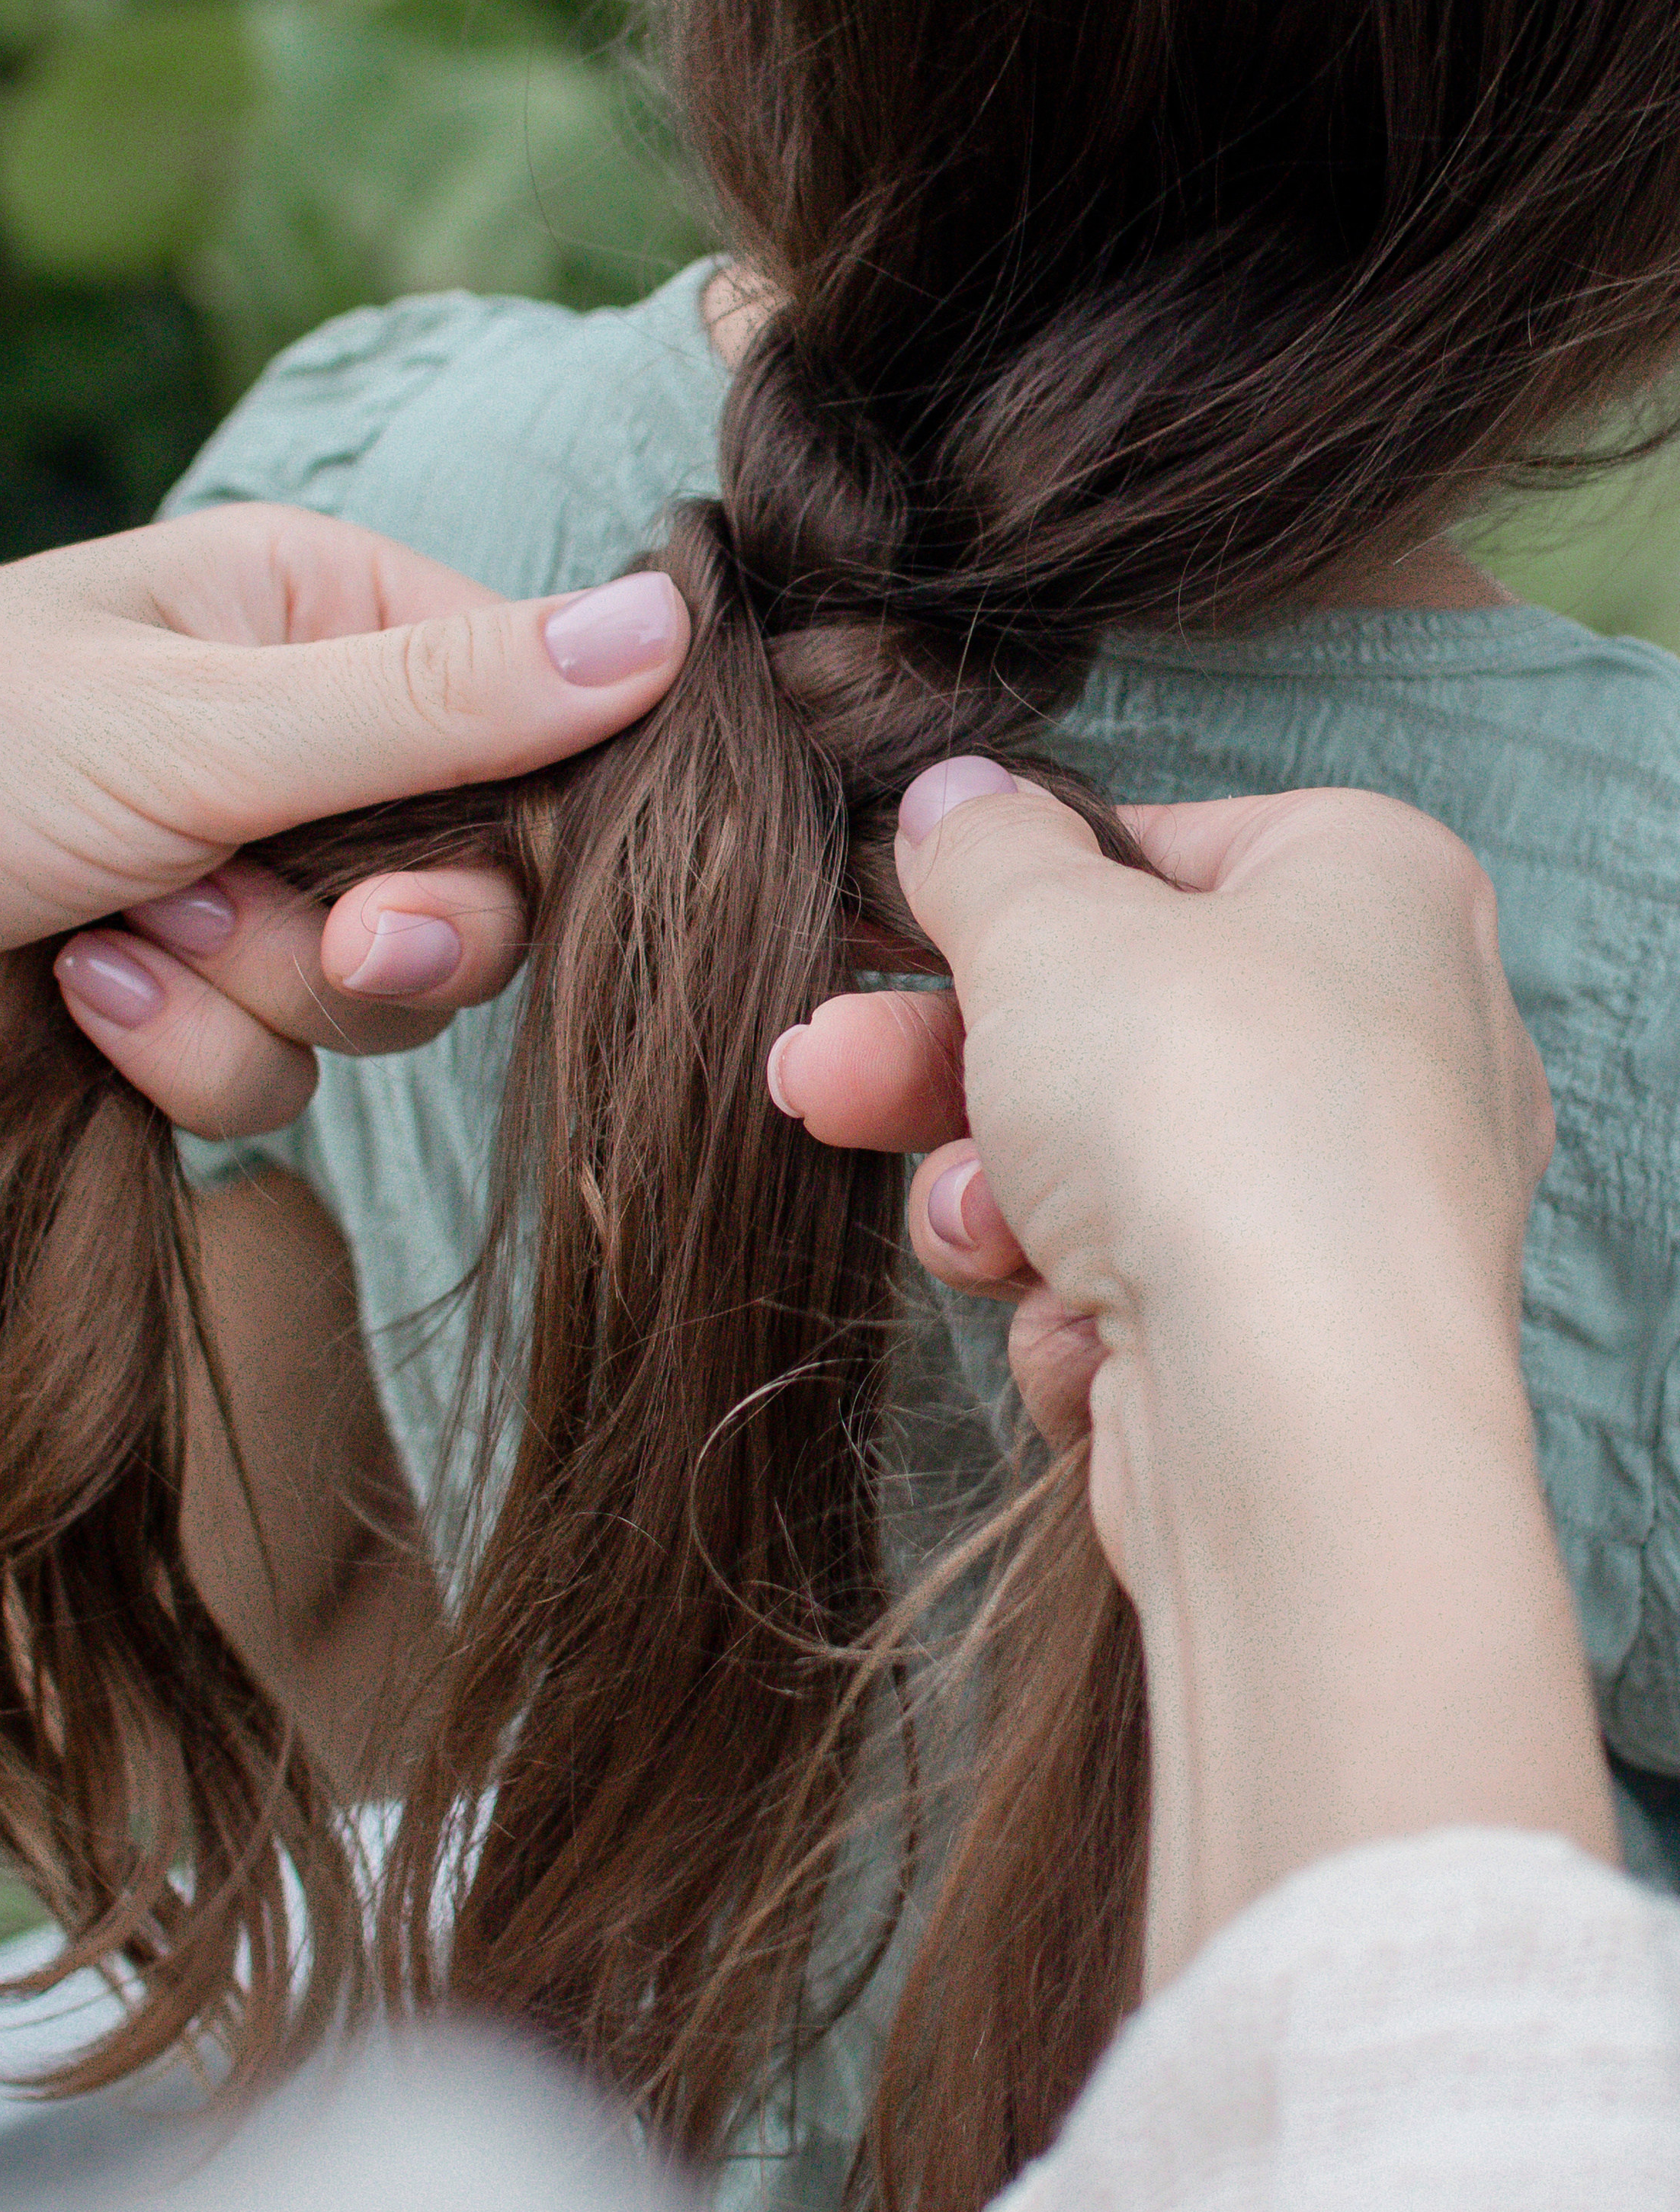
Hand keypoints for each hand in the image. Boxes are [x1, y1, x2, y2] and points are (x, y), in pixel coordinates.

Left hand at [0, 507, 686, 1125]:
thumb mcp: (200, 717)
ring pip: (376, 1002)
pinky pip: (273, 1072)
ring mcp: (244, 880)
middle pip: (475, 889)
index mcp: (319, 617)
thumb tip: (663, 627)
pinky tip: (76, 991)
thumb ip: (438, 702)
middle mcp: (301, 745)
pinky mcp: (186, 1001)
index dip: (521, 827)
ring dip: (247, 992)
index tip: (436, 877)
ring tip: (116, 933)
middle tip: (311, 930)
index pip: (528, 722)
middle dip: (377, 937)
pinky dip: (178, 1051)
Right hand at [768, 761, 1613, 1970]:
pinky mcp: (1305, 1345)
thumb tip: (955, 798)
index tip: (884, 921)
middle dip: (941, 1062)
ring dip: (998, 1200)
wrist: (1294, 1413)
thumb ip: (984, 852)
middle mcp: (1395, 1036)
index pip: (1160, 850)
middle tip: (816, 1072)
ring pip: (1108, 1170)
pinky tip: (1084, 1334)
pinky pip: (1148, 1294)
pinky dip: (1085, 1313)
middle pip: (1111, 1023)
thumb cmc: (1201, 1111)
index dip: (1008, 889)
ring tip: (972, 1228)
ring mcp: (1353, 1204)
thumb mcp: (1045, 925)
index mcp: (1374, 885)